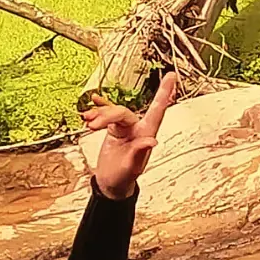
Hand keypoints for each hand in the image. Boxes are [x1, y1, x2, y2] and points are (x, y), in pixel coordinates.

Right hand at [84, 74, 177, 200]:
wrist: (110, 184)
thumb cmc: (123, 179)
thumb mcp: (131, 168)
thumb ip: (139, 153)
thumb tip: (152, 140)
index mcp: (146, 135)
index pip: (157, 110)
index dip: (164, 93)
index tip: (171, 76)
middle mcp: (137, 128)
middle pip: (122, 111)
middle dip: (107, 116)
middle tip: (92, 126)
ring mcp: (125, 128)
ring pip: (112, 112)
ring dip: (99, 116)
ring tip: (88, 123)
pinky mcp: (114, 128)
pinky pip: (106, 114)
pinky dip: (98, 110)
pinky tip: (92, 104)